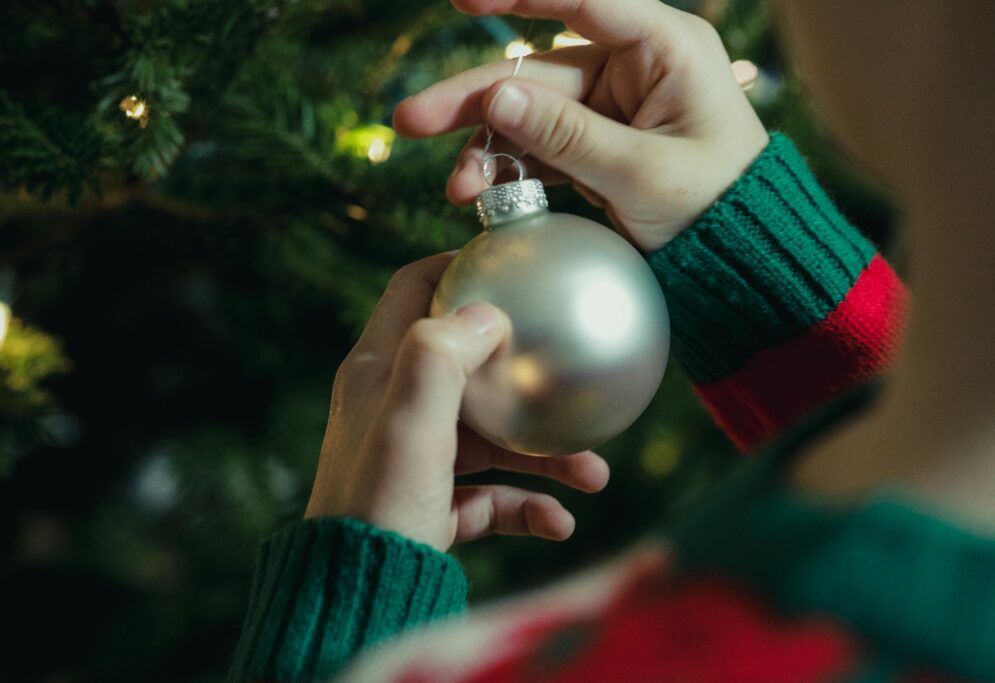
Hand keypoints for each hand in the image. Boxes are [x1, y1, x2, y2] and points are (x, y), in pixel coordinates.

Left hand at [304, 252, 609, 551]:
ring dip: (546, 455)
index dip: (456, 267)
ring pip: (494, 439)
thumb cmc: (379, 500)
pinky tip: (561, 522)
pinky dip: (529, 506)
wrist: (359, 594)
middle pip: (471, 368)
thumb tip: (489, 313)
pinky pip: (493, 497)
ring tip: (594, 473)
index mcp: (380, 370)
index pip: (413, 290)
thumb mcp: (409, 419)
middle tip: (571, 371)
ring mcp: (418, 458)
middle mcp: (397, 407)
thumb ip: (441, 355)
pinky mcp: (434, 506)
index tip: (509, 262)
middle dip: (525, 373)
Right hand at [393, 0, 768, 252]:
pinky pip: (540, 148)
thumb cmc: (717, 209)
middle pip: (538, 70)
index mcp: (665, 47)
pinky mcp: (597, 143)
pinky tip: (478, 195)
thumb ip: (568, 134)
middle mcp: (634, 66)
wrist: (742, 260)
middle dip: (474, 99)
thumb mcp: (641, 174)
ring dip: (486, 149)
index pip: (585, 0)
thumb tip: (495, 97)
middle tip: (412, 120)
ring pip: (529, 114)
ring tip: (456, 191)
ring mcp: (612, 106)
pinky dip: (509, 170)